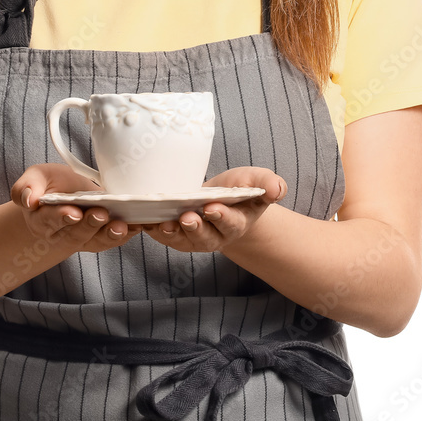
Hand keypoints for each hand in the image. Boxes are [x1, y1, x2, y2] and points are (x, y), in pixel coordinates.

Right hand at [10, 163, 142, 253]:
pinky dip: (125, 234)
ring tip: (122, 226)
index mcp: (42, 219)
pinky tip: (136, 226)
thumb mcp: (35, 178)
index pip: (49, 220)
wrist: (61, 196)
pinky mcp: (99, 236)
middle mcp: (62, 233)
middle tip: (101, 214)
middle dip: (89, 225)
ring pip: (95, 241)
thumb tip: (29, 198)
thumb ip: (26, 187)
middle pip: (75, 233)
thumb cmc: (48, 185)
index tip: (72, 212)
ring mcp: (82, 237)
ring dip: (109, 234)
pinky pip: (111, 239)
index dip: (60, 217)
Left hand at [141, 167, 285, 252]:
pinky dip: (153, 230)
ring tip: (164, 223)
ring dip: (172, 233)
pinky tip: (144, 220)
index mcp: (237, 222)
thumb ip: (268, 184)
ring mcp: (193, 237)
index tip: (213, 207)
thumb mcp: (256, 180)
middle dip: (196, 228)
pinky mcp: (175, 234)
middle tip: (187, 217)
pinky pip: (164, 236)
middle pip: (205, 237)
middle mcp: (215, 235)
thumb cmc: (240, 189)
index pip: (230, 223)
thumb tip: (278, 189)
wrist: (221, 198)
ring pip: (182, 240)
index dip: (222, 217)